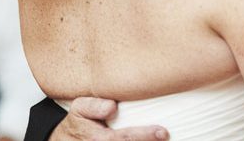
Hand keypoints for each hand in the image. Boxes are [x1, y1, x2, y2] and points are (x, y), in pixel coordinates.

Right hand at [48, 97, 167, 140]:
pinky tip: (152, 139)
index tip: (162, 132)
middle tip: (165, 134)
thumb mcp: (79, 109)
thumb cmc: (78, 122)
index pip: (124, 138)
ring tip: (162, 139)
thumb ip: (93, 106)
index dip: (144, 136)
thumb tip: (112, 107)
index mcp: (99, 139)